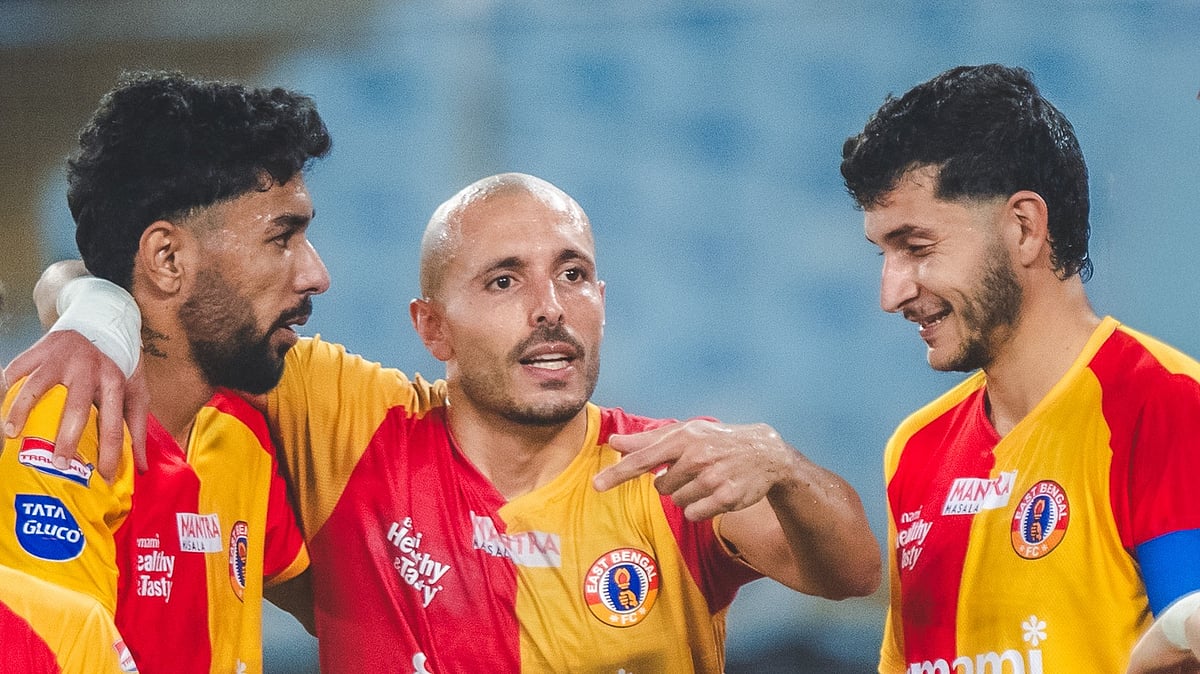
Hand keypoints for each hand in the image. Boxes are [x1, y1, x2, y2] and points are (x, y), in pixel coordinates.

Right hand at [2, 330, 147, 478]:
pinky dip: (6, 389)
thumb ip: (136, 428)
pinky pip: (16, 370)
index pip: (113, 424)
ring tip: (11, 434)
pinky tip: (0, 409)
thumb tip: (140, 468)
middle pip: (76, 407)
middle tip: (59, 463)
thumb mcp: (136, 391)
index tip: (103, 477)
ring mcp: (61, 358)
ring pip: (37, 386)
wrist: (100, 320)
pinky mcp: (39, 349)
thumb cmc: (118, 364)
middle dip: (67, 438)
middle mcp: (88, 369)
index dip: (110, 453)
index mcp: (115, 382)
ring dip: (22, 411)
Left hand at [593, 419, 795, 520]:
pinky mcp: (726, 498)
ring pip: (677, 502)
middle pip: (660, 488)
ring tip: (706, 480)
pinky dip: (698, 509)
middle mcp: (697, 457)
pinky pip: (693, 514)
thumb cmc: (716, 441)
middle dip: (671, 483)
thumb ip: (647, 441)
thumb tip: (613, 443)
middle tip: (692, 471)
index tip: (597, 485)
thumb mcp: (685, 433)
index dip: (618, 473)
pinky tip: (713, 494)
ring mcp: (713, 478)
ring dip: (686, 496)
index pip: (643, 459)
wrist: (764, 453)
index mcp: (683, 438)